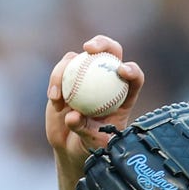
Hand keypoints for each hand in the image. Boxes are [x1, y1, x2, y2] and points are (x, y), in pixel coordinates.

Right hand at [45, 34, 145, 169]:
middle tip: (89, 49)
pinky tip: (54, 97)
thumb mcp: (93, 144)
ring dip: (65, 71)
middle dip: (103, 43)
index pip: (134, 77)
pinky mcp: (68, 77)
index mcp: (124, 94)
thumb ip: (85, 130)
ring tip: (58, 95)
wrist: (73, 145)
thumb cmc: (91, 146)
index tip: (122, 71)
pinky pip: (61, 70)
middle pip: (111, 52)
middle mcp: (108, 79)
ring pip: (80, 58)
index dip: (132, 70)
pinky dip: (56, 81)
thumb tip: (73, 115)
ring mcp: (87, 75)